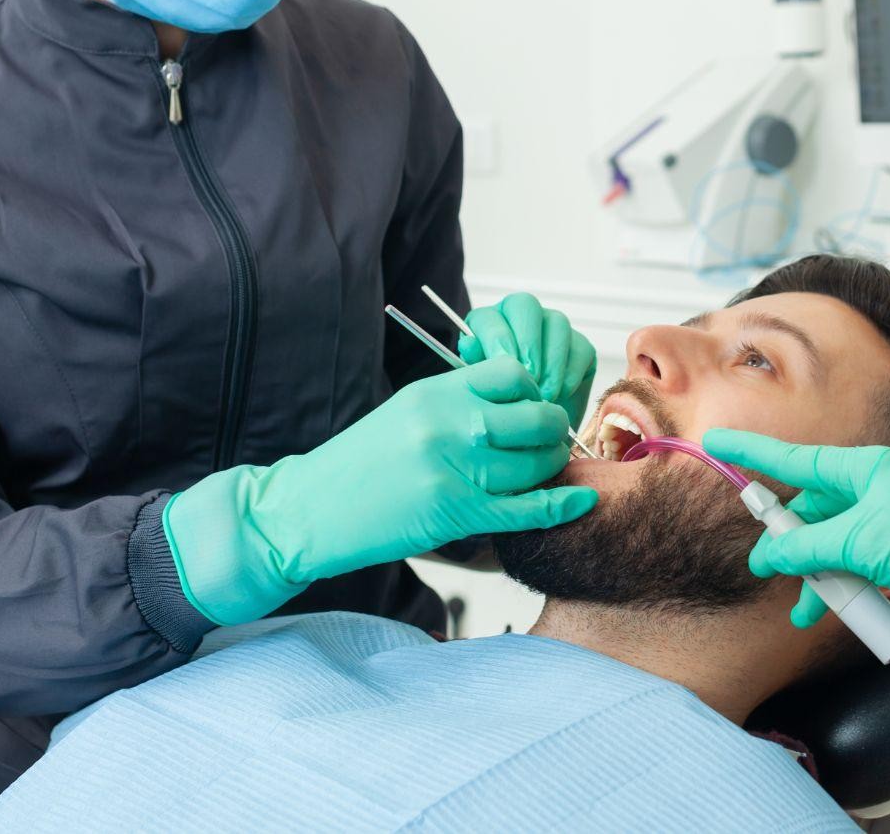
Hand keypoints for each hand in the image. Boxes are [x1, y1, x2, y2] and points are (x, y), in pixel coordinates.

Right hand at [166, 358, 594, 624]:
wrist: (309, 509)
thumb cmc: (358, 463)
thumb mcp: (406, 411)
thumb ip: (458, 401)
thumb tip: (516, 401)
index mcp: (434, 393)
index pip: (511, 375)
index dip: (531, 391)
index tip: (531, 407)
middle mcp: (447, 426)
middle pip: (534, 418)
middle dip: (553, 429)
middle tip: (551, 440)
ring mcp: (452, 471)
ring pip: (534, 464)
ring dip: (552, 467)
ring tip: (549, 469)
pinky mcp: (454, 514)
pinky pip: (525, 509)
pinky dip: (560, 505)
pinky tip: (580, 501)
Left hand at [457, 293, 597, 430]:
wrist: (528, 429)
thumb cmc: (500, 404)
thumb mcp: (482, 387)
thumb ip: (475, 365)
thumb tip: (468, 345)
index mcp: (490, 323)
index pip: (490, 316)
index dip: (498, 337)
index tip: (503, 364)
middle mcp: (521, 318)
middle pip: (525, 306)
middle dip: (528, 342)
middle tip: (529, 375)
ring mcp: (552, 328)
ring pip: (557, 324)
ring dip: (551, 361)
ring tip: (544, 393)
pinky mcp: (579, 346)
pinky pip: (580, 348)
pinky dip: (570, 372)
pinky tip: (560, 393)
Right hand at [701, 429, 889, 621]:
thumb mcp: (864, 543)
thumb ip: (810, 546)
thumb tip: (771, 554)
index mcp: (875, 467)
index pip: (801, 457)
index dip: (756, 452)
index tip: (719, 442)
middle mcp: (887, 485)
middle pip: (819, 508)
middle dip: (793, 543)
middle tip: (767, 568)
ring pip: (841, 540)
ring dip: (821, 575)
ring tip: (806, 610)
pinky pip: (867, 561)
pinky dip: (850, 585)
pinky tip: (840, 610)